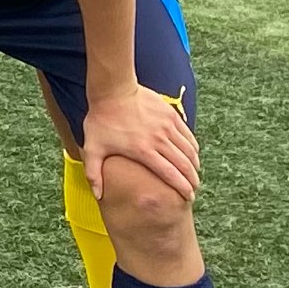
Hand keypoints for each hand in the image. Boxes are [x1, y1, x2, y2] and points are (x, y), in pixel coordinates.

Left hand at [80, 89, 199, 205]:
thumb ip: (94, 173)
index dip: (182, 188)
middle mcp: (159, 140)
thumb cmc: (101, 120)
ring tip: (194, 175)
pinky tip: (192, 155)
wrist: (113, 89)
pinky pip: (188, 135)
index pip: (170, 175)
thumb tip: (98, 196)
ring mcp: (167, 126)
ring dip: (195, 165)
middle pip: (184, 165)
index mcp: (143, 151)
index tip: (188, 198)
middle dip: (192, 181)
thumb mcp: (93, 148)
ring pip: (189, 151)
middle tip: (194, 190)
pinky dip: (193, 148)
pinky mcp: (171, 115)